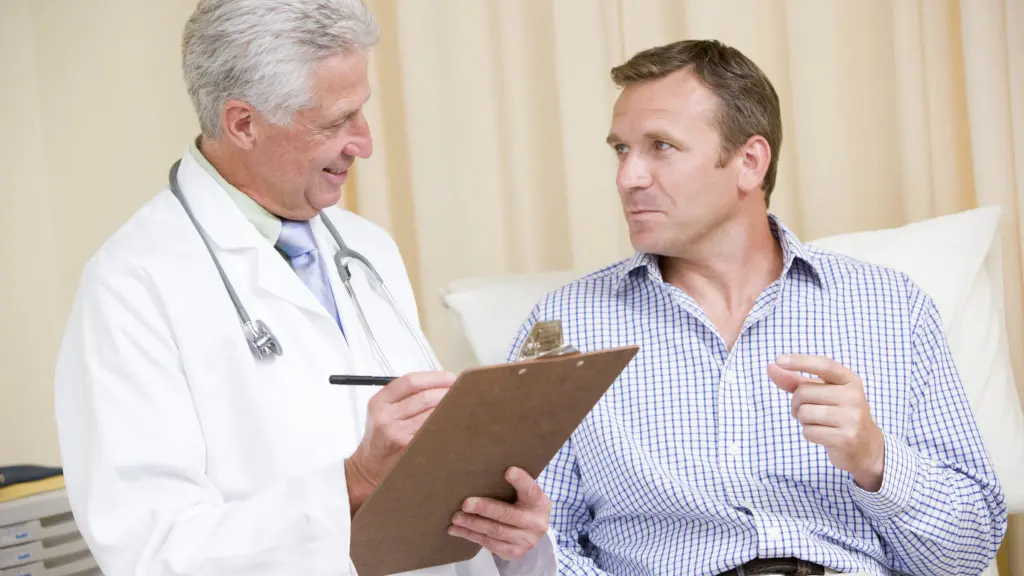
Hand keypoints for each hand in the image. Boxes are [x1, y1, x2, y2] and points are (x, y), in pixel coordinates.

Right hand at [345, 371, 455, 512]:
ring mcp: (396, 433)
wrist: (367, 470)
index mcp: (379, 402)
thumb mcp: (382, 413)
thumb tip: (441, 384)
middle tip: (461, 393)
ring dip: (450, 409)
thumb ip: (404, 397)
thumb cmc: (380, 440)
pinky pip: (432, 432)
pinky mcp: (407, 448)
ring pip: (431, 414)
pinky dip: (445, 426)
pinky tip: (453, 425)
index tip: (451, 378)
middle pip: (425, 397)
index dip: (435, 378)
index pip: (410, 381)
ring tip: (461, 408)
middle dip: (447, 393)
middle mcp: (385, 416)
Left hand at [448, 467, 551, 560]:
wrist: (532, 533)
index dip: (520, 481)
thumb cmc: (522, 506)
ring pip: (494, 531)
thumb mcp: (525, 495)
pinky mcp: (513, 552)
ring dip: (472, 523)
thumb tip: (480, 472)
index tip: (508, 471)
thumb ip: (513, 486)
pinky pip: (488, 543)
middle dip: (484, 508)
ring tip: (456, 517)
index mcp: (539, 502)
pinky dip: (470, 535)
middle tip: (465, 504)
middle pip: (507, 514)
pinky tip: (457, 530)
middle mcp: (535, 523)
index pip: (530, 490)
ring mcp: (525, 540)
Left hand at [767, 354, 885, 491]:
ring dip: (803, 420)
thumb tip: (770, 367)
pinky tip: (824, 435)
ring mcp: (852, 417)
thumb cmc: (838, 413)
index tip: (779, 360)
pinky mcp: (847, 438)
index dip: (799, 361)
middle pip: (804, 392)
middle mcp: (854, 396)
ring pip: (805, 413)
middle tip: (807, 411)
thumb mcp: (822, 393)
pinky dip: (809, 434)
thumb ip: (796, 381)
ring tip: (818, 423)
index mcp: (850, 380)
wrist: (866, 446)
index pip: (823, 365)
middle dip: (797, 403)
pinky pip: (809, 432)